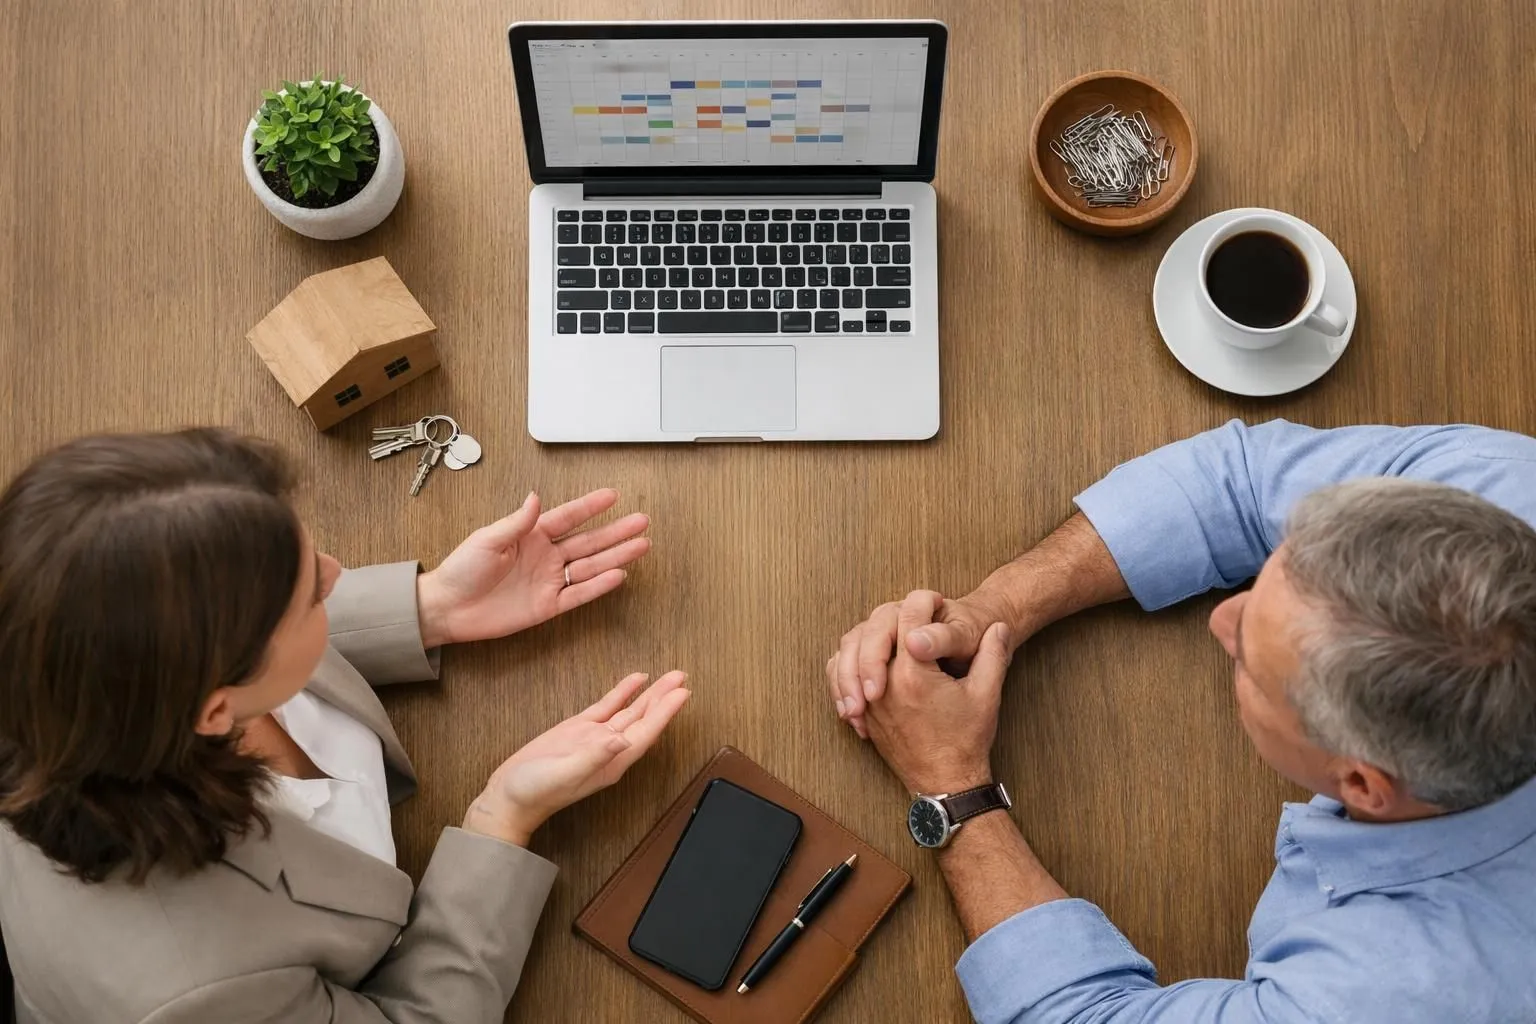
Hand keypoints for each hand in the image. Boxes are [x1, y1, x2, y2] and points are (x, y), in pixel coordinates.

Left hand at [416, 489, 649, 646]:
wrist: (448, 607)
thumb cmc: (461, 570)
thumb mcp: (487, 539)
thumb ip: (517, 522)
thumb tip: (535, 498)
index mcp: (530, 535)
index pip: (568, 517)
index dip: (590, 506)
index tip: (613, 495)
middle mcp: (545, 556)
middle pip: (589, 541)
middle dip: (616, 531)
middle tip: (642, 521)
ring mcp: (548, 581)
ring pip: (591, 566)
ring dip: (616, 556)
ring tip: (641, 545)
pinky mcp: (547, 606)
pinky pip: (578, 594)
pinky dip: (598, 586)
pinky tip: (618, 575)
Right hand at [463, 671, 690, 845]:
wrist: (507, 797)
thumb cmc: (533, 792)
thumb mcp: (564, 774)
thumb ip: (593, 757)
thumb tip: (622, 741)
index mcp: (611, 763)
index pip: (646, 733)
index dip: (665, 713)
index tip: (683, 693)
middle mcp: (608, 750)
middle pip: (644, 720)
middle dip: (664, 699)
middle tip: (682, 678)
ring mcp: (594, 738)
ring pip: (629, 711)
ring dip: (649, 695)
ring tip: (669, 677)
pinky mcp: (577, 729)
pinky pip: (607, 707)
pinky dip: (622, 693)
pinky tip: (635, 680)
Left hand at [860, 591, 1011, 794]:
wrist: (946, 782)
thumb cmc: (966, 741)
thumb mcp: (986, 694)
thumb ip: (992, 654)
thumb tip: (999, 626)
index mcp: (914, 675)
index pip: (906, 619)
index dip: (923, 602)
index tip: (936, 602)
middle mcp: (884, 685)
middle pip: (874, 629)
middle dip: (896, 615)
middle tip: (916, 614)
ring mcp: (868, 700)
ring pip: (849, 649)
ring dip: (870, 634)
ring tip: (894, 631)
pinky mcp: (862, 712)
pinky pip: (838, 676)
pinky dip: (848, 659)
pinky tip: (867, 657)